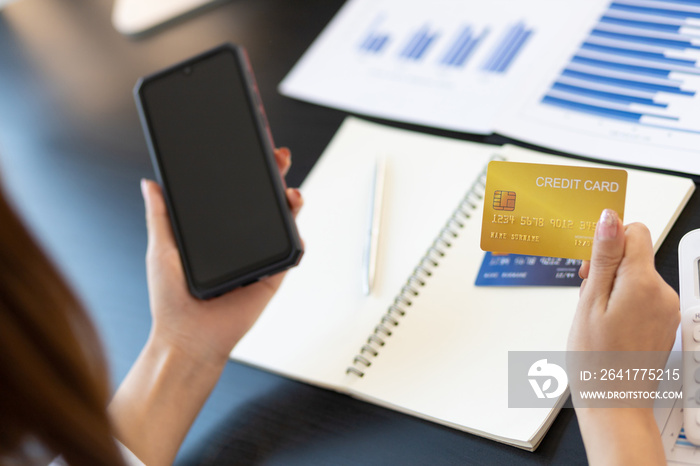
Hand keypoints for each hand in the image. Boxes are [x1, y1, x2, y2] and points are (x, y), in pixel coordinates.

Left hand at [141, 147, 302, 368]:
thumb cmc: (171, 301)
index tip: (250, 149)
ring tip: (289, 190)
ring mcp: (258, 258)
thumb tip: (149, 184)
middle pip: (262, 203)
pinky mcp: (272, 277)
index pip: (234, 195)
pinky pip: (290, 255)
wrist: (188, 339)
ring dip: (290, 203)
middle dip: (274, 177)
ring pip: (281, 224)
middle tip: (278, 158)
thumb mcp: (161, 249)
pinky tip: (294, 225)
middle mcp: (239, 243)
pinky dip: (297, 239)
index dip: (244, 171)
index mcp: (215, 234)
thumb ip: (160, 216)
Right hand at [567, 209, 678, 465]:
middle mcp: (663, 293)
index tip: (592, 264)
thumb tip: (610, 220)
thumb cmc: (596, 361)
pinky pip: (643, 296)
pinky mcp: (665, 322)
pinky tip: (608, 324)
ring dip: (613, 286)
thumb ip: (603, 257)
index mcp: (643, 283)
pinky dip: (624, 302)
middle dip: (607, 267)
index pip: (634, 232)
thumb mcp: (589, 302)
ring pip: (637, 276)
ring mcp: (667, 309)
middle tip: (587, 296)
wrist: (614, 402)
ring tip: (596, 315)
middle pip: (635, 255)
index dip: (608, 242)